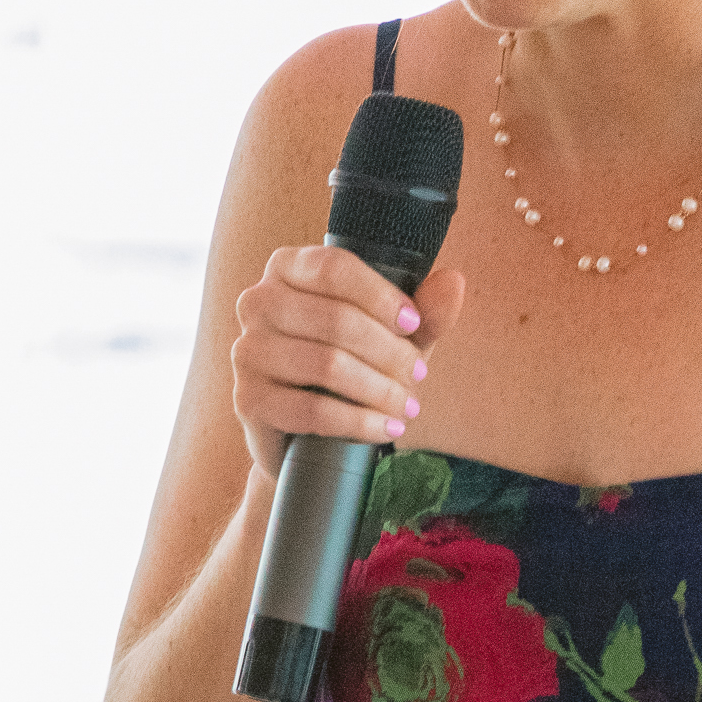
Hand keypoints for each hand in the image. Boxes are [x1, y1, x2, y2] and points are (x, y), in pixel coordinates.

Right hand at [231, 245, 463, 480]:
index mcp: (288, 268)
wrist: (307, 433)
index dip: (380, 296)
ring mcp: (246, 350)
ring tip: (407, 407)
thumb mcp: (393, 337)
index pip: (334, 268)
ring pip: (326, 365)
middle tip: (418, 376)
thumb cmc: (353, 369)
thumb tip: (454, 282)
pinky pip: (312, 411)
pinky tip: (385, 429)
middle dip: (389, 352)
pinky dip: (359, 422)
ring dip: (379, 390)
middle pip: (335, 319)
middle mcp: (258, 301)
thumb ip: (425, 311)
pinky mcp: (248, 399)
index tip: (413, 324)